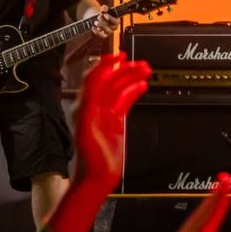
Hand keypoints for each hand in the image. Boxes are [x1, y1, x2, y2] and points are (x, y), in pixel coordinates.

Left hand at [73, 53, 150, 189]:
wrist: (96, 176)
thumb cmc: (90, 156)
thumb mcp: (87, 126)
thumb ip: (91, 103)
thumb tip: (96, 82)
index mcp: (85, 105)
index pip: (94, 78)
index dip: (105, 64)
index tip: (118, 55)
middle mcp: (93, 106)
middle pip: (109, 80)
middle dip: (124, 69)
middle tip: (139, 62)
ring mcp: (105, 113)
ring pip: (119, 88)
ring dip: (131, 77)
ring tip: (145, 70)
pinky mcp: (115, 121)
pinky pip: (125, 100)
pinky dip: (134, 90)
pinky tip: (142, 86)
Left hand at [88, 5, 118, 40]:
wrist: (98, 18)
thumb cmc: (103, 13)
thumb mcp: (104, 9)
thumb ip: (105, 8)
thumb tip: (103, 11)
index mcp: (116, 21)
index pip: (116, 21)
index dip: (110, 18)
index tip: (104, 14)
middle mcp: (114, 27)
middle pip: (111, 26)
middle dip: (104, 21)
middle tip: (98, 16)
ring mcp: (109, 32)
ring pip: (108, 32)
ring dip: (101, 27)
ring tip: (95, 22)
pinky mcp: (104, 35)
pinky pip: (102, 36)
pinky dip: (97, 32)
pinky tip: (93, 28)